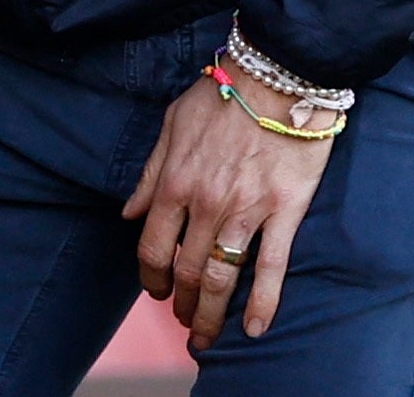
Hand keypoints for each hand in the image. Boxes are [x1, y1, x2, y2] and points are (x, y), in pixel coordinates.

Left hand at [122, 66, 336, 351]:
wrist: (276, 77)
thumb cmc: (221, 95)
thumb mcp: (171, 125)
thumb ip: (150, 174)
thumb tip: (129, 214)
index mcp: (174, 182)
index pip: (152, 246)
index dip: (151, 277)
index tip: (156, 292)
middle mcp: (206, 203)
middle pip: (187, 271)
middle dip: (183, 304)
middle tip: (185, 322)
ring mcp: (246, 211)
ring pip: (223, 278)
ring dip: (212, 314)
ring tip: (208, 335)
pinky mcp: (284, 212)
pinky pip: (273, 268)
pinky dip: (264, 304)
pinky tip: (255, 330)